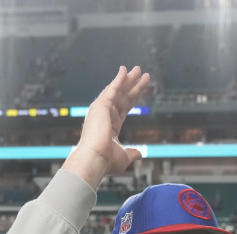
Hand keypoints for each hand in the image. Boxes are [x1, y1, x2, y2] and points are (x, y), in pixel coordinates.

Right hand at [62, 66, 150, 189]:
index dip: (134, 97)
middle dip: (133, 85)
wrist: (94, 159)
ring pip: (118, 91)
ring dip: (128, 79)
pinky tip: (125, 70)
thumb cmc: (106, 162)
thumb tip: (140, 153)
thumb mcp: (124, 157)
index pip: (125, 108)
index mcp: (110, 127)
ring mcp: (102, 110)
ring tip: (138, 69)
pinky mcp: (101, 106)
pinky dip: (119, 79)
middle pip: (123, 97)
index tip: (141, 88)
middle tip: (142, 73)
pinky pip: (112, 89)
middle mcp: (105, 116)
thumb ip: (132, 153)